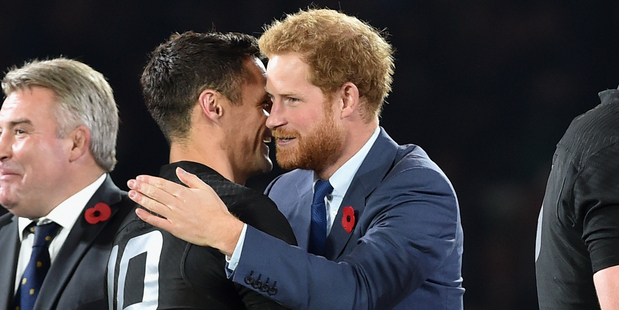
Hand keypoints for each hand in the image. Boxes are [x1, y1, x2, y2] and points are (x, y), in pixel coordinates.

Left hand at [127, 167, 243, 255]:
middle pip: (155, 193)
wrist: (219, 229)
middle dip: (141, 187)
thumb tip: (179, 171)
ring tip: (132, 194)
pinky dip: (147, 217)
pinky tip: (139, 212)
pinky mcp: (174, 228)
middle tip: (131, 183)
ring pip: (154, 206)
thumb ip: (190, 179)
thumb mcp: (206, 189)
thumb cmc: (215, 210)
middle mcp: (177, 204)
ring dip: (141, 199)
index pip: (163, 184)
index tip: (140, 177)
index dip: (150, 180)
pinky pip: (157, 221)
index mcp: (184, 193)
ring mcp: (174, 216)